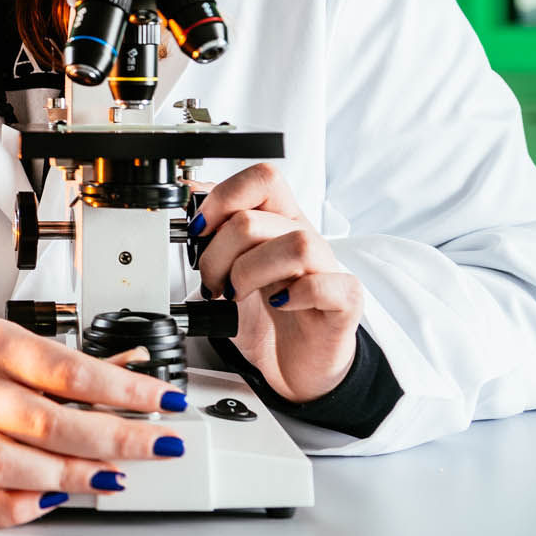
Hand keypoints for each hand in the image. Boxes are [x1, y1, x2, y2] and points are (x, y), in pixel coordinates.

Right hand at [0, 318, 186, 527]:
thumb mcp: (22, 345)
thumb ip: (82, 364)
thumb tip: (141, 365)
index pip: (69, 372)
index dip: (126, 391)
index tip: (166, 402)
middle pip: (48, 422)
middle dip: (115, 439)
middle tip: (159, 446)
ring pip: (10, 465)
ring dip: (70, 475)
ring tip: (114, 478)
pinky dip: (18, 508)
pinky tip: (54, 498)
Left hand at [194, 162, 362, 402]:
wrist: (301, 356)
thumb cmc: (271, 307)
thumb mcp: (237, 262)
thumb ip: (218, 229)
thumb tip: (191, 192)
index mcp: (279, 221)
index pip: (262, 179)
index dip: (223, 197)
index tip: (198, 228)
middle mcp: (304, 237)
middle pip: (257, 219)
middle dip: (218, 253)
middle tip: (213, 281)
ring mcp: (327, 268)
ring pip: (296, 245)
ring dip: (249, 272)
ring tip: (237, 294)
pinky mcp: (344, 302)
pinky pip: (325, 286)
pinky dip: (295, 295)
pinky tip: (278, 304)